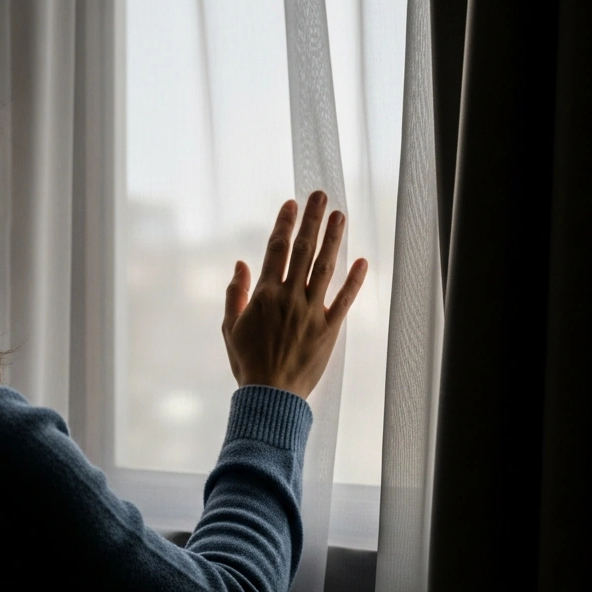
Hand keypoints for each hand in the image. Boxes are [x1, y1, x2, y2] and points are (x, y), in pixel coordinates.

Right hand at [222, 191, 367, 399]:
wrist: (270, 395)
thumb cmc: (247, 362)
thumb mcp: (230, 327)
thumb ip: (235, 293)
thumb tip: (240, 264)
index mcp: (265, 295)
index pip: (277, 250)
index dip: (284, 224)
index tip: (292, 204)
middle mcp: (290, 297)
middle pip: (303, 250)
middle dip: (312, 220)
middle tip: (320, 195)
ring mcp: (311, 312)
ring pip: (325, 267)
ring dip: (333, 239)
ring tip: (340, 216)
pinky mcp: (329, 328)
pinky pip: (344, 300)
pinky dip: (354, 280)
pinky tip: (362, 261)